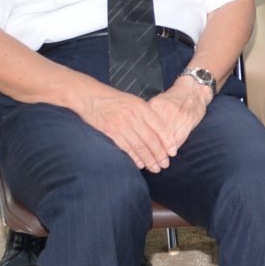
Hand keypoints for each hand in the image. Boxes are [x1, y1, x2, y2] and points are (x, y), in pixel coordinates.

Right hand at [79, 87, 196, 171]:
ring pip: (139, 146)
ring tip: (155, 168)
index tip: (173, 152)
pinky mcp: (110, 132)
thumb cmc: (113, 99)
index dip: (168, 141)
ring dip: (148, 159)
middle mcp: (133, 116)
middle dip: (160, 154)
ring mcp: (121, 125)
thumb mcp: (134, 101)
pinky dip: (133, 157)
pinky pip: (125, 148)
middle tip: (165, 164)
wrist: (91, 97)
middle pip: (151, 139)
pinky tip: (139, 164)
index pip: (159, 127)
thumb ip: (146, 114)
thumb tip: (160, 130)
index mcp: (142, 107)